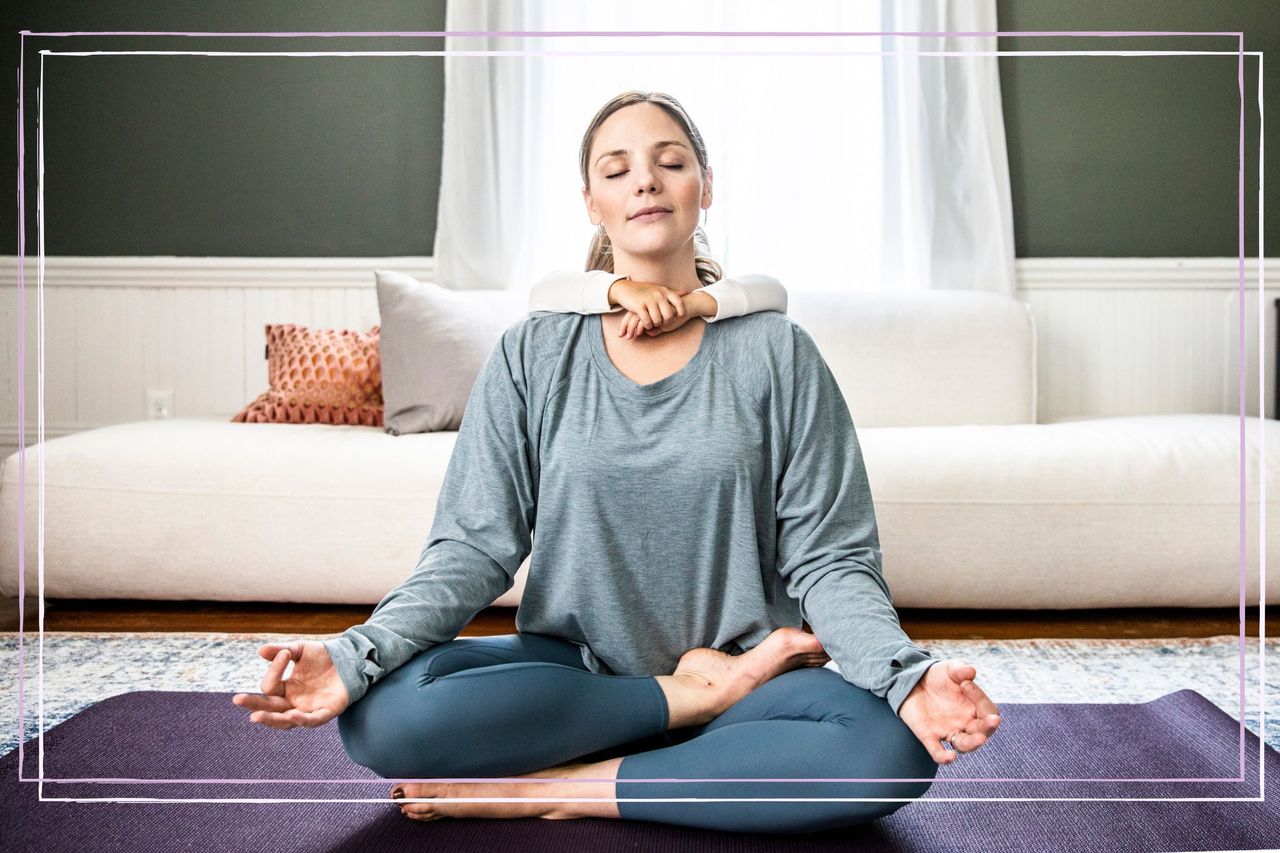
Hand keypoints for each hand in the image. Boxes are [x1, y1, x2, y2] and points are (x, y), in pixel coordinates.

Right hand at [232, 640, 350, 728]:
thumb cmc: (323, 656)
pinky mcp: (327, 712)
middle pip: (270, 708)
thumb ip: (282, 651)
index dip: (274, 672)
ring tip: (255, 716)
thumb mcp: (301, 649)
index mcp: (286, 688)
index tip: (284, 655)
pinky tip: (294, 715)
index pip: (270, 686)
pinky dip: (304, 720)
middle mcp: (294, 702)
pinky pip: (313, 721)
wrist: (349, 659)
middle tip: (237, 700)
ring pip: (286, 721)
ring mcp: (309, 709)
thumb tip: (261, 650)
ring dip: (272, 719)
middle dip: (254, 705)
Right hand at [610, 279, 693, 339]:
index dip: (681, 311)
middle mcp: (658, 295)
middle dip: (666, 323)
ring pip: (658, 320)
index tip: (679, 317)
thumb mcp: (659, 288)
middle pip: (669, 315)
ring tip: (653, 324)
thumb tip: (687, 291)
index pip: (679, 302)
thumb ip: (673, 291)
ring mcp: (648, 300)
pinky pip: (647, 321)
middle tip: (663, 324)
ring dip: (655, 325)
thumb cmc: (645, 290)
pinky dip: (647, 325)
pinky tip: (646, 324)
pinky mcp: (639, 306)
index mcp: (664, 291)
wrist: (625, 288)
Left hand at [897, 659, 1000, 764]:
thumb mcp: (949, 668)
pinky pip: (937, 751)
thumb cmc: (937, 676)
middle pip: (982, 732)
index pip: (988, 710)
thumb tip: (970, 671)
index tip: (965, 684)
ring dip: (973, 744)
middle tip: (992, 721)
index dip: (981, 699)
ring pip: (965, 745)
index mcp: (975, 708)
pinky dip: (944, 757)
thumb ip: (960, 669)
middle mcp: (965, 723)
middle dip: (988, 728)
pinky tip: (950, 757)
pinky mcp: (929, 736)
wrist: (912, 681)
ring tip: (980, 739)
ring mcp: (948, 731)